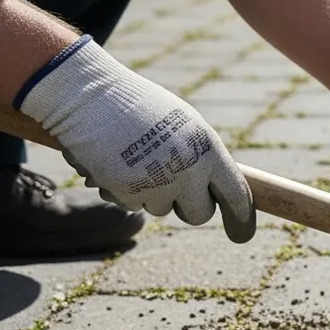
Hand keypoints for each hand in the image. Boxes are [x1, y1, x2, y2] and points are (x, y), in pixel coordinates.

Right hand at [16, 36, 255, 242]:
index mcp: (208, 149)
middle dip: (187, 207)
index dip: (242, 219)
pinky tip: (114, 161)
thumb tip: (218, 192)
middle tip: (172, 184)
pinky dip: (123, 190)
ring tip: (135, 158)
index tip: (242, 236)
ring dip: (150, 193)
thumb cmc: (139, 106)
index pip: (237, 194)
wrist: (87, 93)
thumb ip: (203, 158)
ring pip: (161, 209)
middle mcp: (189, 171)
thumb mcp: (184, 126)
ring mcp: (158, 184)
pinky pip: (131, 205)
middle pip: (200, 215)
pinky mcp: (127, 193)